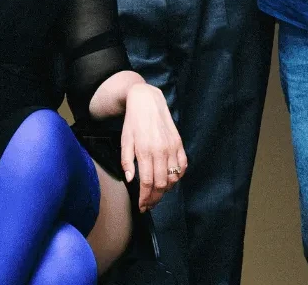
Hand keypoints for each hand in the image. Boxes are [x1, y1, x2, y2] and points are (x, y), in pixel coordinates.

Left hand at [119, 82, 185, 211]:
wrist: (147, 101)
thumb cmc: (133, 121)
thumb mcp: (125, 140)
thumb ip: (127, 161)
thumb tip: (131, 179)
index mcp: (145, 151)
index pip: (148, 183)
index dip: (145, 198)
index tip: (141, 207)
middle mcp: (161, 151)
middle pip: (162, 184)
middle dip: (155, 199)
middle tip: (148, 205)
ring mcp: (172, 147)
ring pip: (173, 177)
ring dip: (166, 189)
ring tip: (157, 193)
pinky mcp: (179, 143)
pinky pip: (183, 165)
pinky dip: (178, 176)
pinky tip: (170, 179)